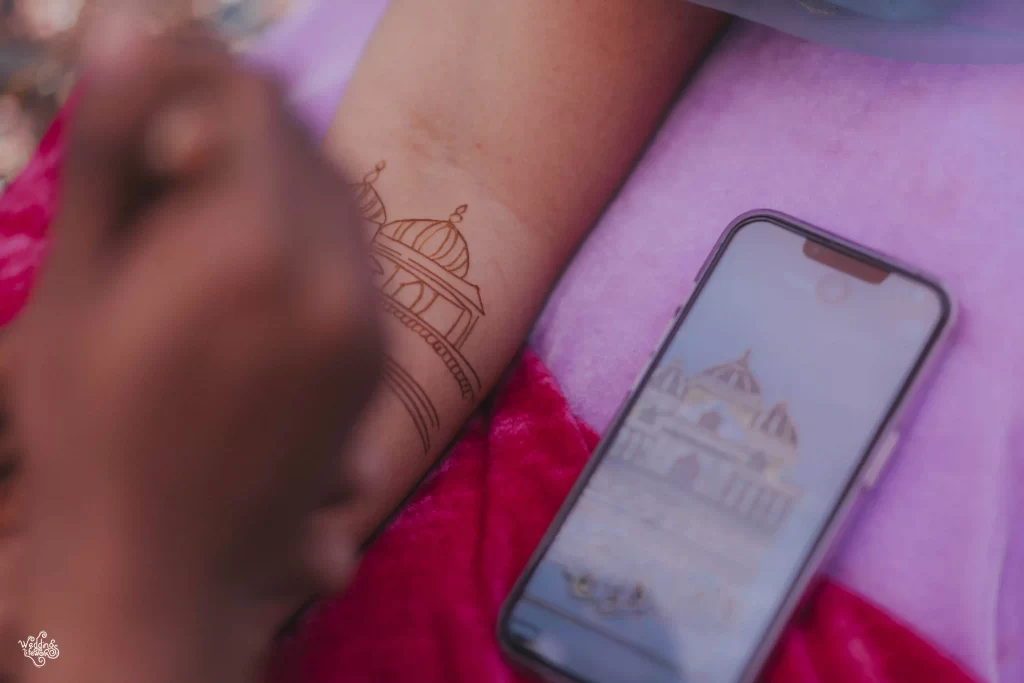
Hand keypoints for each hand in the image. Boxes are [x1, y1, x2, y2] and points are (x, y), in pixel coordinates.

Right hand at [6, 23, 382, 665]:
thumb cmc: (89, 435)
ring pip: (340, 198)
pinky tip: (259, 253)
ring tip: (211, 194)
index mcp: (253, 242)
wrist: (164, 572)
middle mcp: (335, 274)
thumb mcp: (77, 287)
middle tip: (179, 140)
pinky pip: (359, 258)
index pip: (249, 99)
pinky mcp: (378, 360)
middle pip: (303, 143)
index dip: (198, 76)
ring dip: (282, 173)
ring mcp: (369, 322)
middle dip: (242, 122)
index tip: (156, 89)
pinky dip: (314, 231)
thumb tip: (127, 27)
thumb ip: (113, 151)